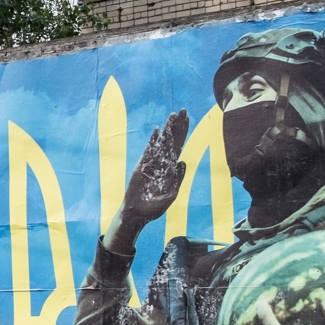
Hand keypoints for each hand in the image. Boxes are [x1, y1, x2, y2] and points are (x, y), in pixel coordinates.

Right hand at [113, 110, 189, 240]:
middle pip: (172, 140)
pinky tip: (158, 131)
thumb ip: (178, 180)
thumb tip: (183, 162)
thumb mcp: (171, 195)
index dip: (183, 132)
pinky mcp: (141, 166)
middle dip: (178, 126)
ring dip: (167, 129)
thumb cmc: (154, 208)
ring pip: (162, 143)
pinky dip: (153, 141)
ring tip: (173, 115)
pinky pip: (148, 151)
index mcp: (171, 169)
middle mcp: (162, 163)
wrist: (137, 214)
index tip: (188, 119)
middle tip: (183, 110)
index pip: (179, 146)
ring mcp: (151, 164)